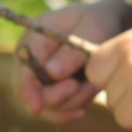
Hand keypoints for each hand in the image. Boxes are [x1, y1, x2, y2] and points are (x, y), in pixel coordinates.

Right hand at [17, 0, 129, 123]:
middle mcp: (32, 58)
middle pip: (30, 92)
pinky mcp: (52, 88)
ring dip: (72, 102)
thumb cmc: (99, 22)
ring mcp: (40, 75)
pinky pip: (56, 110)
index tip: (37, 108)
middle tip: (87, 88)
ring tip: (95, 87)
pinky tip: (85, 106)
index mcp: (35, 38)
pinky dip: (71, 110)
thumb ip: (72, 52)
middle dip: (58, 98)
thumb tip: (52, 73)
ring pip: (45, 105)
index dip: (27, 91)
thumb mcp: (91, 30)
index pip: (23, 69)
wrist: (109, 24)